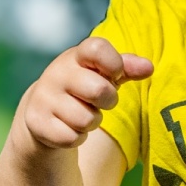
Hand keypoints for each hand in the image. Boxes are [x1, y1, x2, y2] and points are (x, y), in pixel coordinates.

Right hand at [16, 37, 153, 150]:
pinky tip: (68, 126)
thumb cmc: (84, 87)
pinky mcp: (36, 122)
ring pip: (86, 119)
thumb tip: (148, 67)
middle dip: (107, 101)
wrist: (44, 109)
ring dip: (91, 122)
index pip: (97, 48)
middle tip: (98, 100)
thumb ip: (127, 67)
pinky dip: (77, 137)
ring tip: (82, 113)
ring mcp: (43, 97)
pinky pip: (72, 137)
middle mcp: (56, 73)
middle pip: (99, 90)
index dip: (114, 63)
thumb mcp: (104, 74)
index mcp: (76, 56)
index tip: (115, 73)